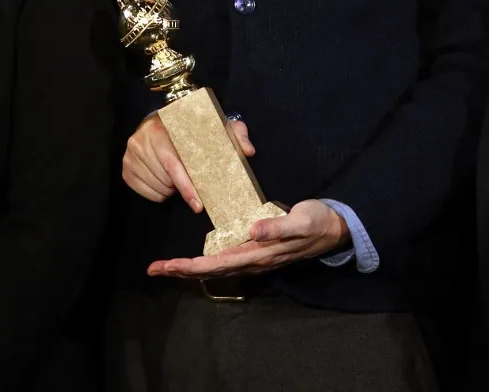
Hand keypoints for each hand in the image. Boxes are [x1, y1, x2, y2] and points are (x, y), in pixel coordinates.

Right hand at [122, 113, 254, 211]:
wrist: (164, 121)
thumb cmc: (192, 128)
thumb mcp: (216, 126)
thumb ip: (235, 135)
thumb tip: (248, 151)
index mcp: (163, 129)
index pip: (174, 165)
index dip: (187, 187)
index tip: (198, 204)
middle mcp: (142, 140)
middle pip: (166, 181)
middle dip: (181, 187)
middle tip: (190, 178)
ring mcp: (131, 154)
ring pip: (156, 189)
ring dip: (170, 189)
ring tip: (176, 175)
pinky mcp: (125, 166)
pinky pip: (144, 193)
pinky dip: (157, 193)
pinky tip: (164, 179)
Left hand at [147, 199, 348, 276]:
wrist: (334, 229)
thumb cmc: (316, 222)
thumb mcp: (299, 220)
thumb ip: (276, 227)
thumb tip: (251, 230)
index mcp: (259, 254)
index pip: (217, 263)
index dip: (190, 265)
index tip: (167, 265)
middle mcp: (254, 260)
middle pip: (211, 269)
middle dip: (182, 269)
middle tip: (155, 268)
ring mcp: (255, 257)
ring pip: (217, 265)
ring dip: (191, 266)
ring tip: (168, 265)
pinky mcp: (258, 249)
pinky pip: (227, 259)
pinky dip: (207, 260)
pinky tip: (199, 259)